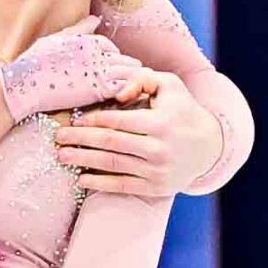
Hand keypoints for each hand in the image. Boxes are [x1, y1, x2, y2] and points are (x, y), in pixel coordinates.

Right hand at [0, 21, 148, 123]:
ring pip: (128, 73)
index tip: (111, 66)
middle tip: (131, 79)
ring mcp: (98, 70)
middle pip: (124, 59)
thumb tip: (96, 18)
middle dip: (128, 69)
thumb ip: (78, 29)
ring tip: (135, 90)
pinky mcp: (98, 89)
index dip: (113, 56)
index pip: (109, 47)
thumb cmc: (33, 63)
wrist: (23, 85)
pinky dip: (128, 92)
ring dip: (133, 81)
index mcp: (87, 40)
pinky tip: (126, 99)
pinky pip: (123, 88)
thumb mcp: (55, 39)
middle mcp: (96, 53)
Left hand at [52, 70, 219, 196]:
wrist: (210, 146)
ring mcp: (156, 171)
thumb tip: (118, 94)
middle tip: (58, 138)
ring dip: (83, 161)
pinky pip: (122, 186)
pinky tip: (81, 179)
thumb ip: (142, 79)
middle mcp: (158, 148)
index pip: (117, 122)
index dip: (91, 122)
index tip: (73, 121)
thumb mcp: (169, 85)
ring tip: (62, 156)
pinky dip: (99, 184)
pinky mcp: (155, 188)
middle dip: (80, 141)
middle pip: (109, 144)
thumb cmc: (182, 111)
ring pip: (111, 165)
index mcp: (159, 122)